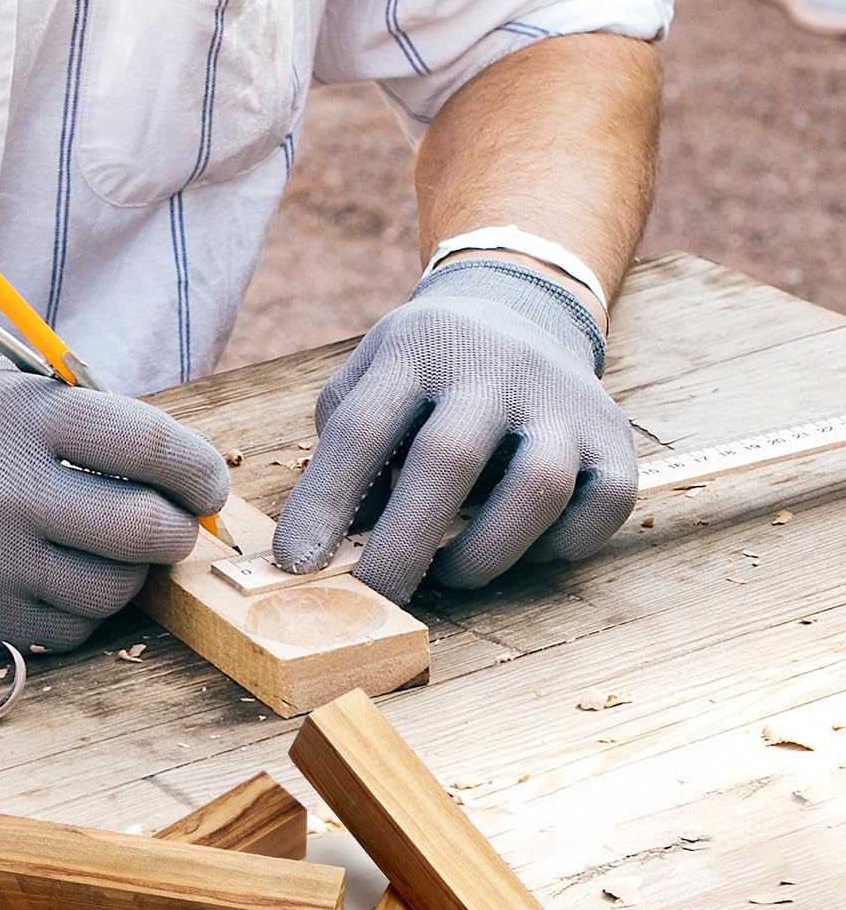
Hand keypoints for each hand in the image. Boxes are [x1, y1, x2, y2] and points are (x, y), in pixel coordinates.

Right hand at [0, 363, 228, 653]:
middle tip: (173, 525)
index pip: (145, 442)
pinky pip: (66, 631)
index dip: (197, 468)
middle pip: (144, 528)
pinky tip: (58, 581)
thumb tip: (173, 463)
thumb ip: (74, 417)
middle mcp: (2, 491)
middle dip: (177, 529)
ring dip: (130, 576)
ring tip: (108, 552)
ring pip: (111, 591)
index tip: (208, 482)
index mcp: (15, 417)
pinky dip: (80, 611)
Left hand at [273, 261, 636, 602]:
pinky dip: (559, 546)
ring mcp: (560, 401)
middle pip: (448, 459)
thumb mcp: (371, 376)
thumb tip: (324, 542)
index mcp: (417, 350)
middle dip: (402, 545)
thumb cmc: (428, 370)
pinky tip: (521, 548)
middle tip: (373, 599)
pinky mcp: (613, 438)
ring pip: (537, 486)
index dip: (324, 503)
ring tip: (450, 574)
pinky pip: (600, 506)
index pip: (362, 429)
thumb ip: (343, 446)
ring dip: (486, 550)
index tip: (296, 564)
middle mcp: (494, 367)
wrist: (525, 311)